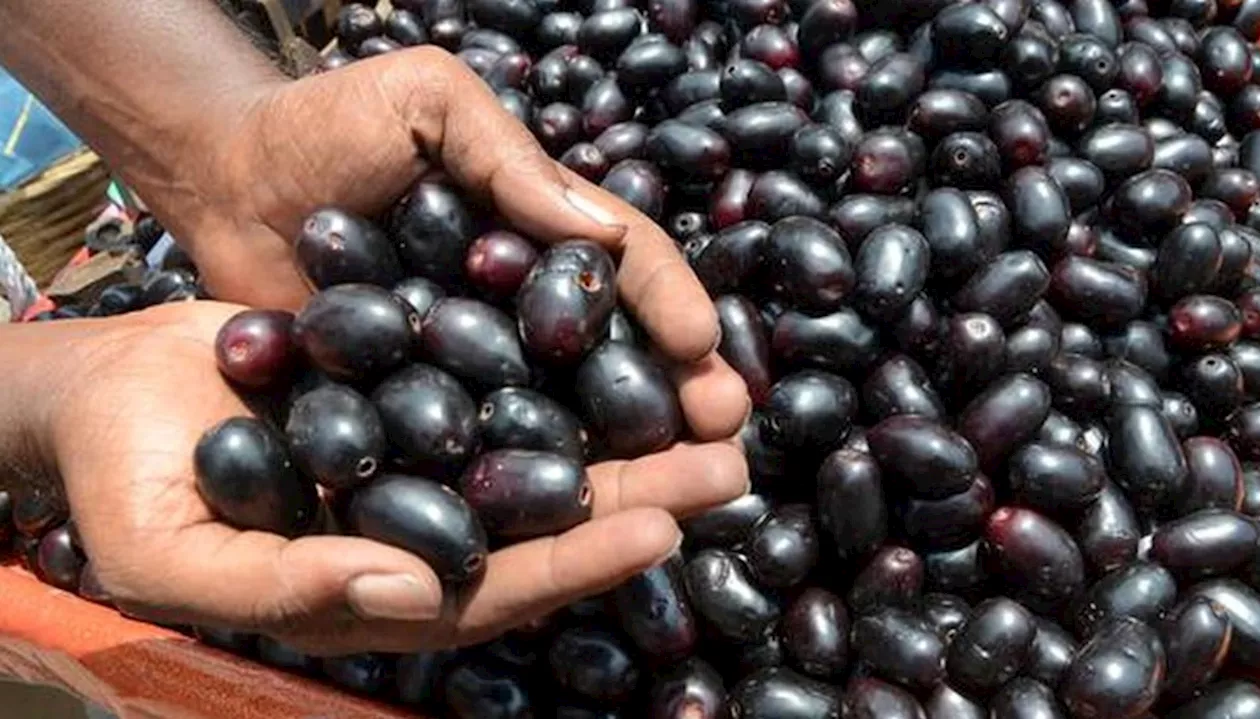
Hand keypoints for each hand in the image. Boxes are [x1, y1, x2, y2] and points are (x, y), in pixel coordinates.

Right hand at [30, 302, 746, 654]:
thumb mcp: (176, 554)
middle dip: (645, 499)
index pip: (499, 591)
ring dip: (634, 436)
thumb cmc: (126, 479)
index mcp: (381, 590)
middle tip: (729, 466)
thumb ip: (288, 588)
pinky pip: (512, 386)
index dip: (579, 562)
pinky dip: (572, 371)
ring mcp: (432, 462)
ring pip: (551, 455)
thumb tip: (412, 594)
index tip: (660, 528)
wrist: (111, 389)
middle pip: (552, 526)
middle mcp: (426, 533)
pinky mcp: (427, 393)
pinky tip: (633, 343)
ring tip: (715, 407)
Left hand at [166, 46, 748, 441]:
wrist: (223, 180)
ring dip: (621, 453)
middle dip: (674, 394)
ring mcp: (467, 360)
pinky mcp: (413, 406)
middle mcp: (516, 303)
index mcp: (536, 230)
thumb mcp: (429, 103)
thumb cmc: (326, 124)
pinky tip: (560, 518)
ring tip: (675, 491)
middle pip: (610, 352)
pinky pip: (473, 443)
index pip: (620, 265)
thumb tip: (599, 237)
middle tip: (722, 438)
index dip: (668, 303)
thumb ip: (506, 158)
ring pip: (558, 410)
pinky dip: (518, 478)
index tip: (703, 348)